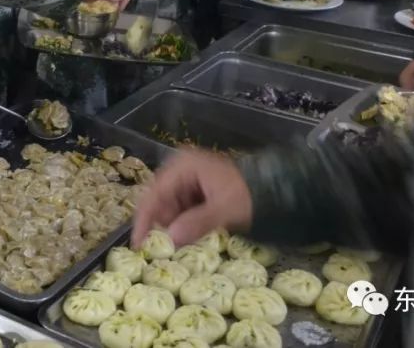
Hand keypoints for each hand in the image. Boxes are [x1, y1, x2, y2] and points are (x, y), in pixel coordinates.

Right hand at [132, 150, 252, 247]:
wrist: (274, 191)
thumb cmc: (249, 195)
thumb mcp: (225, 210)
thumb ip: (197, 223)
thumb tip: (170, 238)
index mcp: (183, 166)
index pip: (154, 193)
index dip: (144, 220)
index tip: (139, 244)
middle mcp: (180, 169)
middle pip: (158, 200)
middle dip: (162, 224)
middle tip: (166, 247)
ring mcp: (187, 179)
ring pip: (168, 207)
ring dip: (173, 225)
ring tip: (184, 240)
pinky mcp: (194, 190)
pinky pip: (179, 209)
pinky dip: (182, 223)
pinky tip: (192, 233)